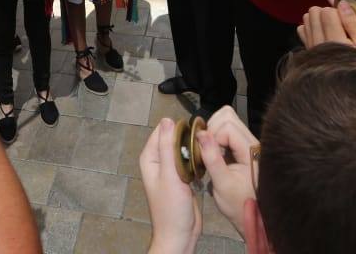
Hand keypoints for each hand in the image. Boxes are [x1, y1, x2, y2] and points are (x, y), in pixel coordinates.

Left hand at [141, 118, 202, 253]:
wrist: (180, 234)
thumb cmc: (171, 209)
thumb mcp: (169, 174)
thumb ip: (168, 147)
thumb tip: (167, 120)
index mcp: (150, 158)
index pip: (162, 131)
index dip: (178, 128)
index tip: (194, 129)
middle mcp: (158, 162)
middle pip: (174, 139)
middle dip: (187, 139)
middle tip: (202, 142)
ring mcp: (171, 170)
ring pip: (183, 150)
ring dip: (194, 150)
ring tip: (205, 151)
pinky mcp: (182, 177)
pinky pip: (190, 162)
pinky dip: (197, 161)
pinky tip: (204, 162)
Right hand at [200, 106, 260, 234]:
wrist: (252, 217)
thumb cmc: (239, 204)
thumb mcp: (222, 184)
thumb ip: (212, 158)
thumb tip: (201, 134)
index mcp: (250, 150)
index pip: (227, 125)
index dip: (212, 135)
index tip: (205, 153)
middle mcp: (252, 142)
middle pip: (228, 116)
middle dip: (212, 129)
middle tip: (207, 149)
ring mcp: (248, 143)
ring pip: (227, 120)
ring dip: (213, 132)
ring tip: (210, 152)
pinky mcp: (243, 147)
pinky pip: (227, 131)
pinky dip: (217, 138)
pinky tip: (216, 155)